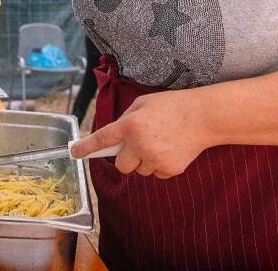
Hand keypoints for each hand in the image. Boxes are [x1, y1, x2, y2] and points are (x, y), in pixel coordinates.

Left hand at [69, 89, 211, 177]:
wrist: (203, 117)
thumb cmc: (171, 106)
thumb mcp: (143, 103)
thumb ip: (126, 119)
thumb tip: (114, 137)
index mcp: (131, 124)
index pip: (102, 139)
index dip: (86, 148)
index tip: (74, 154)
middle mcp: (140, 144)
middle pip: (121, 165)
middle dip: (126, 157)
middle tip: (138, 145)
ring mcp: (155, 159)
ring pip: (139, 171)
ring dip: (143, 161)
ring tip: (160, 143)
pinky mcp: (169, 169)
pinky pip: (155, 174)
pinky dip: (159, 166)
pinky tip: (170, 150)